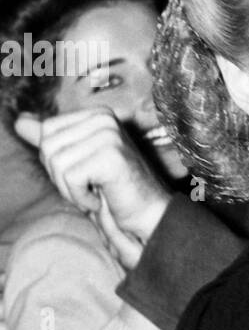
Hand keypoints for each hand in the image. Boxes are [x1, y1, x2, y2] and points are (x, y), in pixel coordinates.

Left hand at [15, 109, 171, 267]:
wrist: (147, 215)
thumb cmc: (113, 190)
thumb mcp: (77, 161)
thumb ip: (51, 140)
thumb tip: (20, 121)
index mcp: (97, 114)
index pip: (47, 131)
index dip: (57, 161)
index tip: (85, 174)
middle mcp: (104, 119)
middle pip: (48, 147)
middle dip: (61, 177)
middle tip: (91, 186)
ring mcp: (109, 135)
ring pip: (56, 163)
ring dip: (71, 189)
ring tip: (96, 193)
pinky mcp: (111, 156)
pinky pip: (70, 178)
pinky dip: (82, 197)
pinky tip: (102, 199)